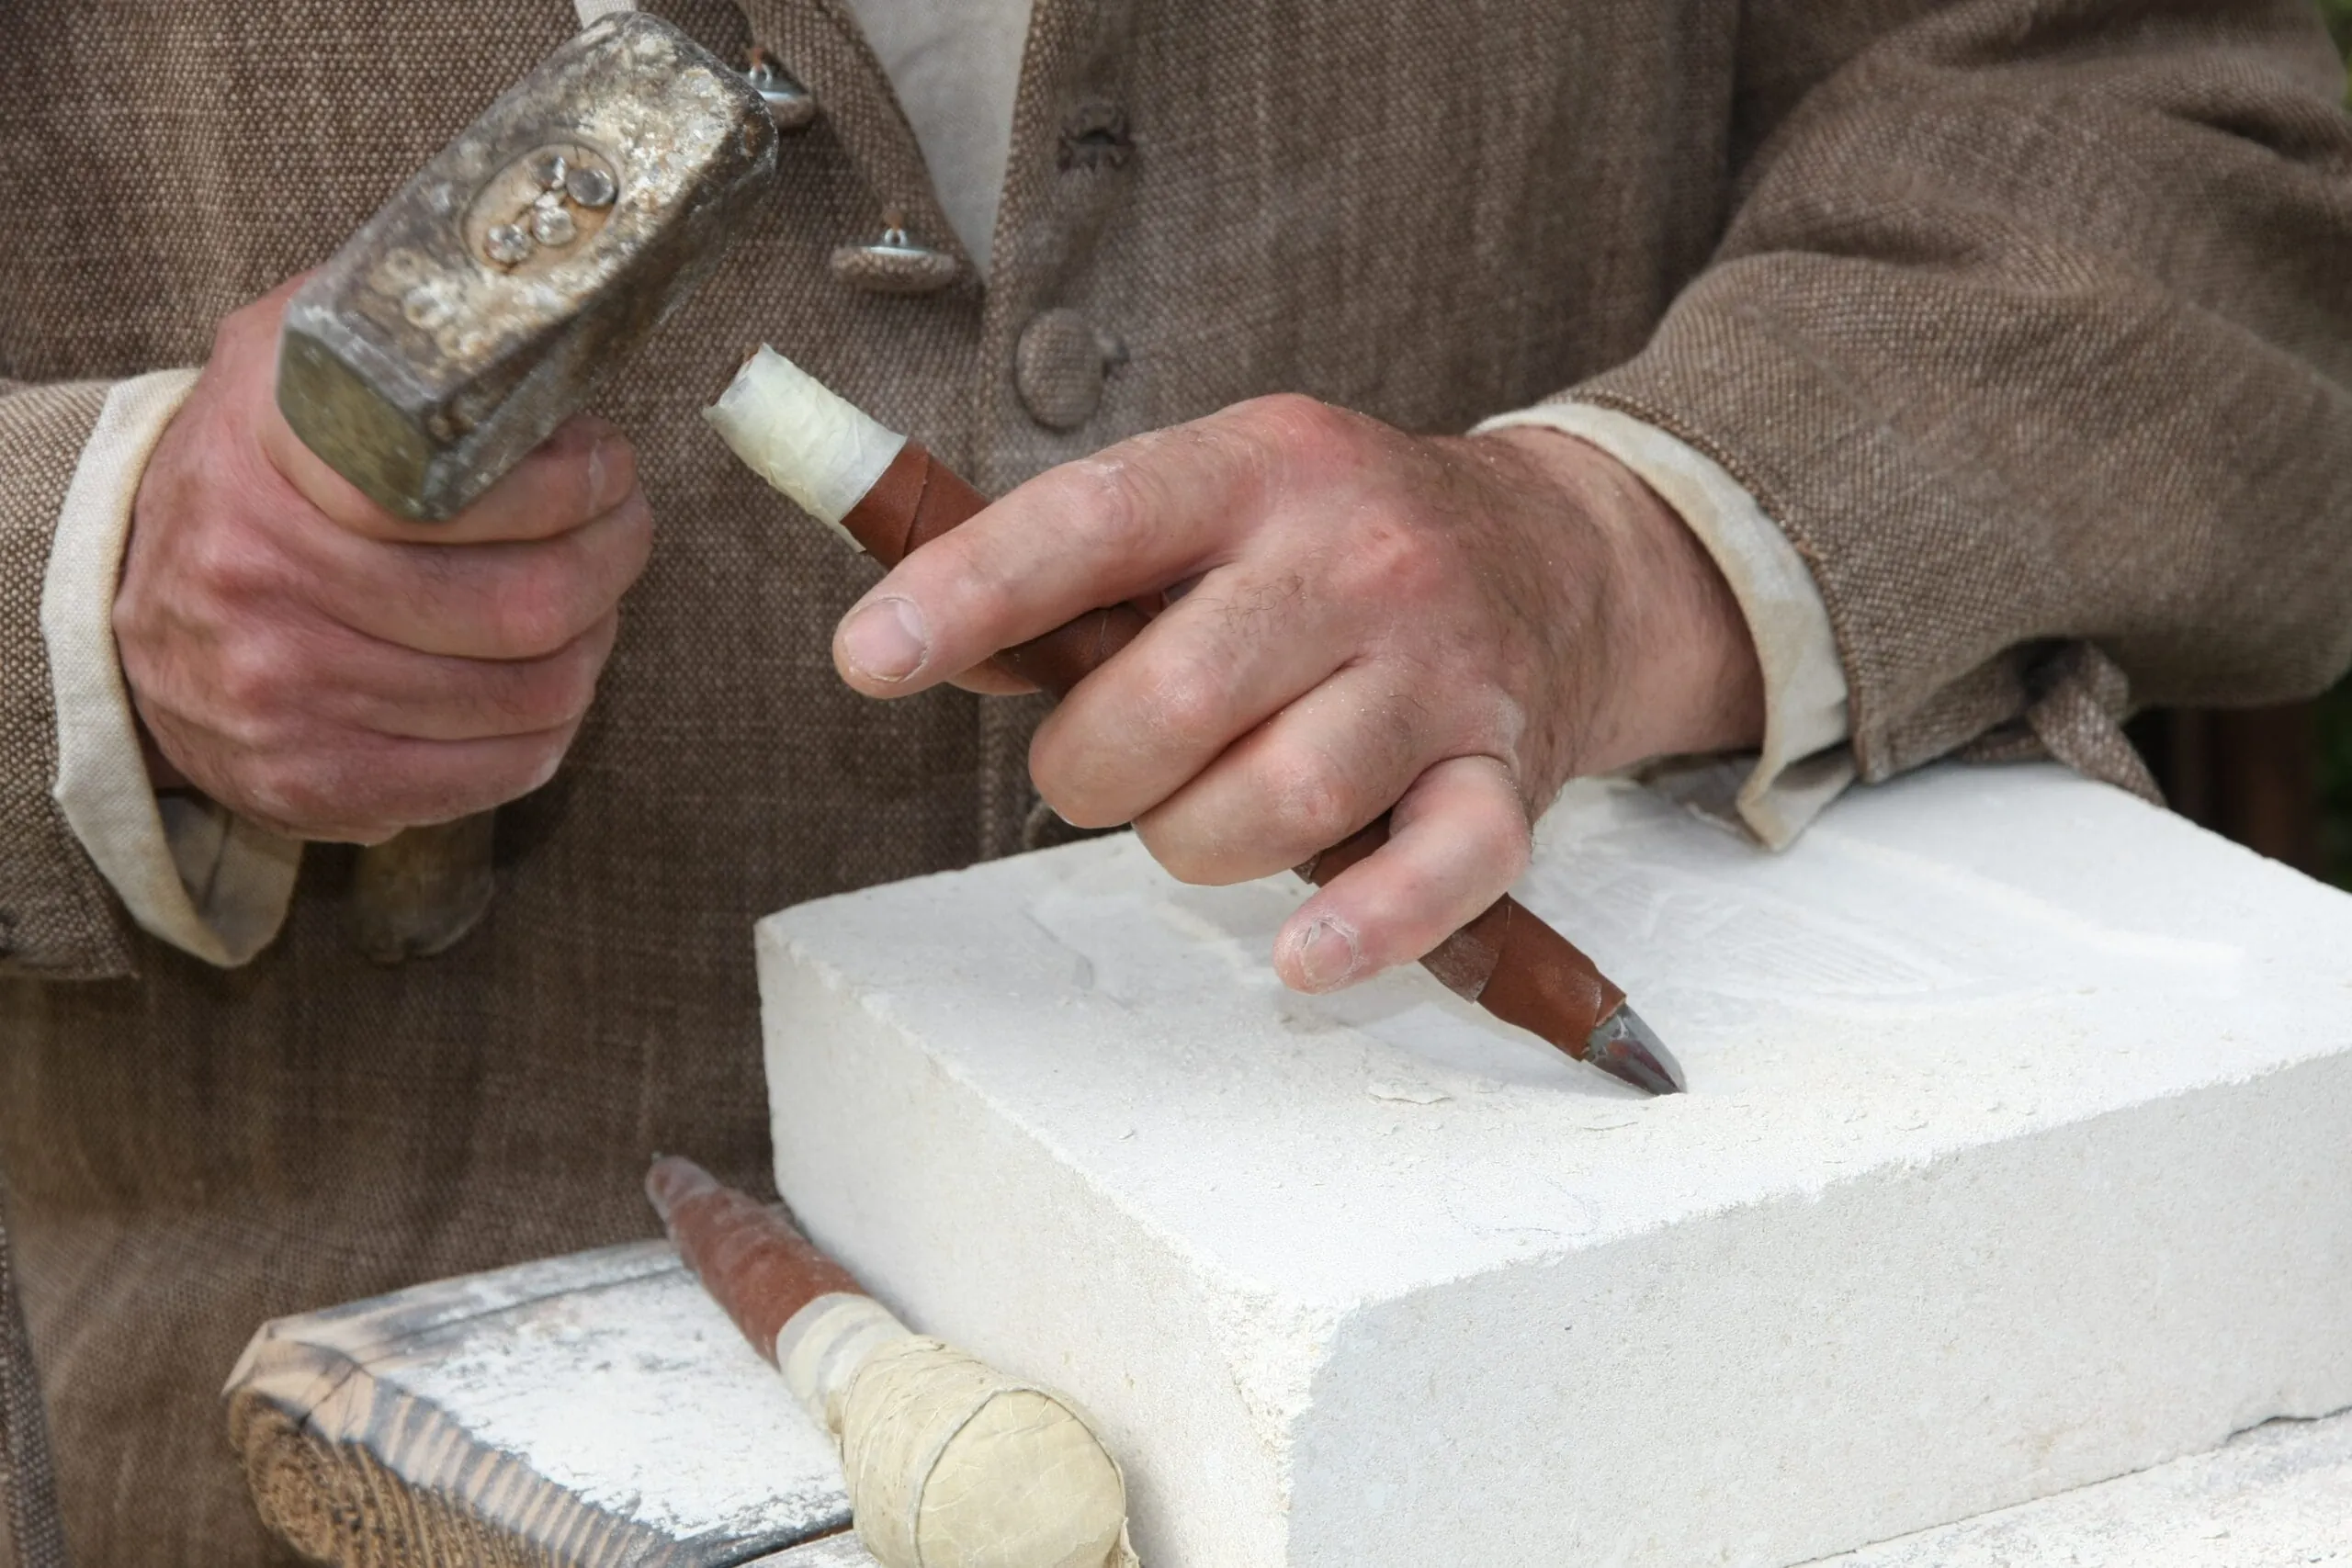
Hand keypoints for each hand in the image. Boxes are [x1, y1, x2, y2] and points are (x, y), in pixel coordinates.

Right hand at [115, 281, 653, 842]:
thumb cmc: (256, 472)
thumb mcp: (298, 360)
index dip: (575, 482)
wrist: (126, 600)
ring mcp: (282, 691)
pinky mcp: (308, 779)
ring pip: (530, 691)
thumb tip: (551, 333)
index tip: (607, 464)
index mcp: (268, 453)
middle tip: (626, 530)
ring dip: (594, 643)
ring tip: (592, 602)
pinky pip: (495, 772)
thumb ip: (406, 332)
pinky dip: (552, 728)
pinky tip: (548, 679)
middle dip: (613, 562)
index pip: (466, 484)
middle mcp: (261, 575)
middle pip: (526, 603)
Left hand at [830, 395, 1762, 991]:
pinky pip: (1437, 874)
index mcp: (1259, 468)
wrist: (1563, 555)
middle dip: (1091, 767)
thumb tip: (917, 641)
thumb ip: (1076, 572)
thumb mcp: (1213, 498)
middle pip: (1169, 699)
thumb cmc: (1337, 543)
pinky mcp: (1507, 775)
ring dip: (1193, 843)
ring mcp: (1440, 671)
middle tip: (1104, 764)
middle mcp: (1356, 559)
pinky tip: (1304, 957)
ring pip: (1269, 805)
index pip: (1094, 523)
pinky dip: (1363, 930)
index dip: (970, 592)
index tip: (868, 657)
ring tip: (1203, 810)